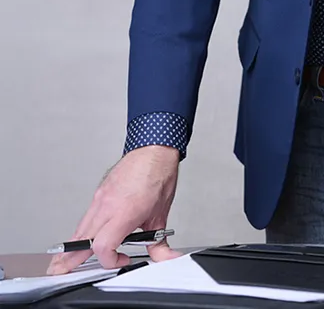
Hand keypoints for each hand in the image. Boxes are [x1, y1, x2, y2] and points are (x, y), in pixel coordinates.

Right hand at [47, 145, 180, 273]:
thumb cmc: (158, 175)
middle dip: (70, 259)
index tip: (122, 260)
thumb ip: (160, 242)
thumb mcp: (161, 214)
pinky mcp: (99, 193)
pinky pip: (86, 216)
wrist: (154, 149)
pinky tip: (80, 238)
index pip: (102, 246)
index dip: (109, 260)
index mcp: (124, 212)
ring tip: (63, 261)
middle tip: (59, 272)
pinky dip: (82, 230)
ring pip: (81, 228)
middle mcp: (108, 205)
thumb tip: (165, 257)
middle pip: (82, 239)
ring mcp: (100, 198)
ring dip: (72, 246)